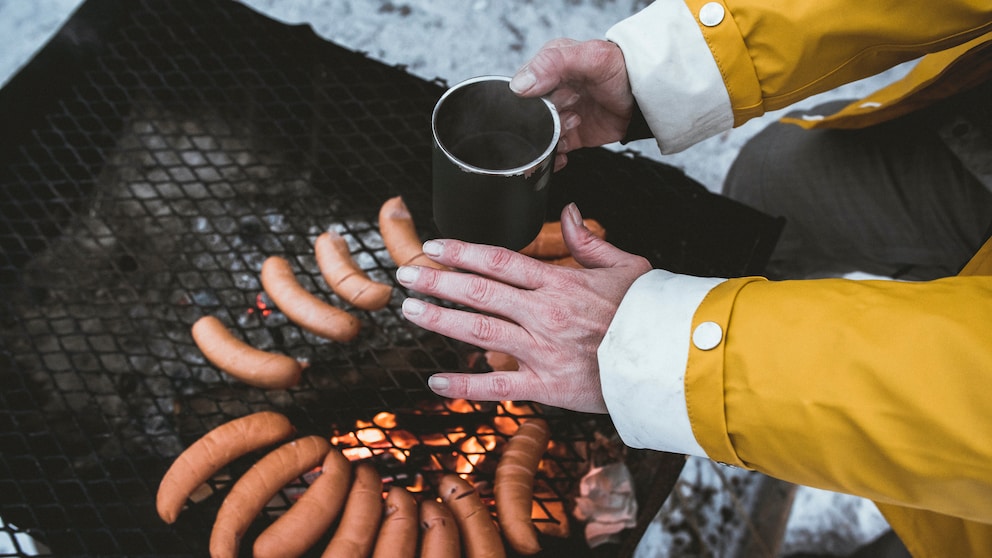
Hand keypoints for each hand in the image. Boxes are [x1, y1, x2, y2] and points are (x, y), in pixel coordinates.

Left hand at [395, 204, 650, 413]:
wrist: (671, 360)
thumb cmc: (649, 312)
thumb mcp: (625, 265)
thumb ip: (589, 240)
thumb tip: (568, 211)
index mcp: (560, 283)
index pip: (500, 260)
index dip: (462, 251)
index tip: (434, 246)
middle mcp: (544, 313)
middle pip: (479, 292)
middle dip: (438, 281)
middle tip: (406, 274)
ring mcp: (542, 350)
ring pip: (480, 331)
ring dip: (440, 320)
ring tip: (410, 310)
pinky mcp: (546, 386)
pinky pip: (497, 386)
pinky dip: (465, 386)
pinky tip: (436, 382)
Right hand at [510, 38, 633, 170]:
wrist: (647, 99)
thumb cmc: (623, 71)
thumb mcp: (590, 57)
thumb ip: (553, 64)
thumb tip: (520, 85)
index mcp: (548, 66)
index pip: (521, 87)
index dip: (533, 99)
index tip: (555, 99)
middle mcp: (551, 92)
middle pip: (530, 115)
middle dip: (546, 119)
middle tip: (570, 110)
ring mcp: (559, 115)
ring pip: (539, 135)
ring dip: (551, 138)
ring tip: (574, 124)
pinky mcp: (570, 135)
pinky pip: (552, 151)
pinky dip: (552, 158)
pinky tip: (560, 155)